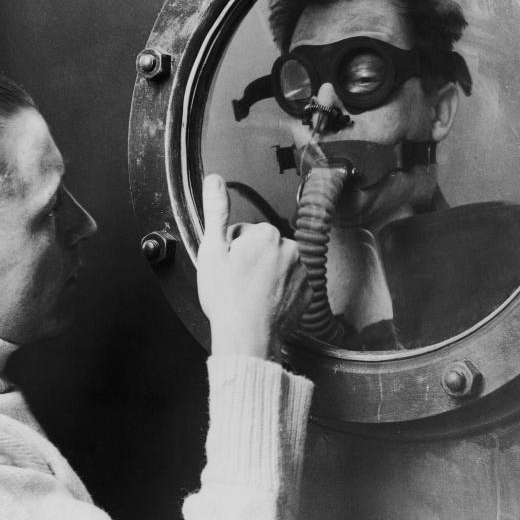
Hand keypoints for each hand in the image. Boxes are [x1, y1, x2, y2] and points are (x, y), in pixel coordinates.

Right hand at [196, 174, 309, 359]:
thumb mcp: (212, 251)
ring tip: (250, 295)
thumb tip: (214, 181)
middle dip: (250, 260)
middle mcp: (290, 249)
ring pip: (278, 266)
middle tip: (237, 283)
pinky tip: (263, 304)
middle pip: (264, 247)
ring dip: (266, 275)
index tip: (228, 267)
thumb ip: (216, 212)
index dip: (231, 249)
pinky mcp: (308, 294)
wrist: (247, 339)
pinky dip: (279, 292)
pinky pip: (290, 285)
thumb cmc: (227, 298)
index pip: (244, 232)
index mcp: (267, 235)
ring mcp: (302, 272)